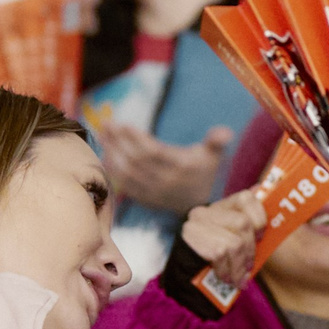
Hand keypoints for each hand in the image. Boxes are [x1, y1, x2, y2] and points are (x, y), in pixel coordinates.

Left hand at [101, 122, 233, 215]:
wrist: (198, 205)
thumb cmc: (203, 172)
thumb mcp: (213, 156)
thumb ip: (217, 141)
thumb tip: (226, 132)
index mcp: (181, 167)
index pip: (153, 152)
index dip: (136, 138)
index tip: (122, 124)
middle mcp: (166, 181)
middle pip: (136, 160)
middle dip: (118, 141)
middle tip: (106, 123)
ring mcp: (153, 192)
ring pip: (127, 172)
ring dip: (112, 153)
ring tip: (102, 135)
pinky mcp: (144, 198)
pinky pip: (124, 184)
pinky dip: (113, 169)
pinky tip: (105, 154)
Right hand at [180, 193, 266, 296]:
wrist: (185, 280)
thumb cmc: (217, 261)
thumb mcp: (234, 242)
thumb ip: (249, 228)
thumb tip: (263, 191)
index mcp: (220, 207)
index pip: (246, 198)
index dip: (259, 217)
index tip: (260, 237)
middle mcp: (206, 211)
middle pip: (243, 223)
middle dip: (251, 249)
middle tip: (250, 266)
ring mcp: (197, 222)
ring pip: (235, 242)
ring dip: (239, 265)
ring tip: (239, 278)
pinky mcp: (193, 237)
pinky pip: (221, 254)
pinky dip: (227, 271)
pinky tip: (227, 278)